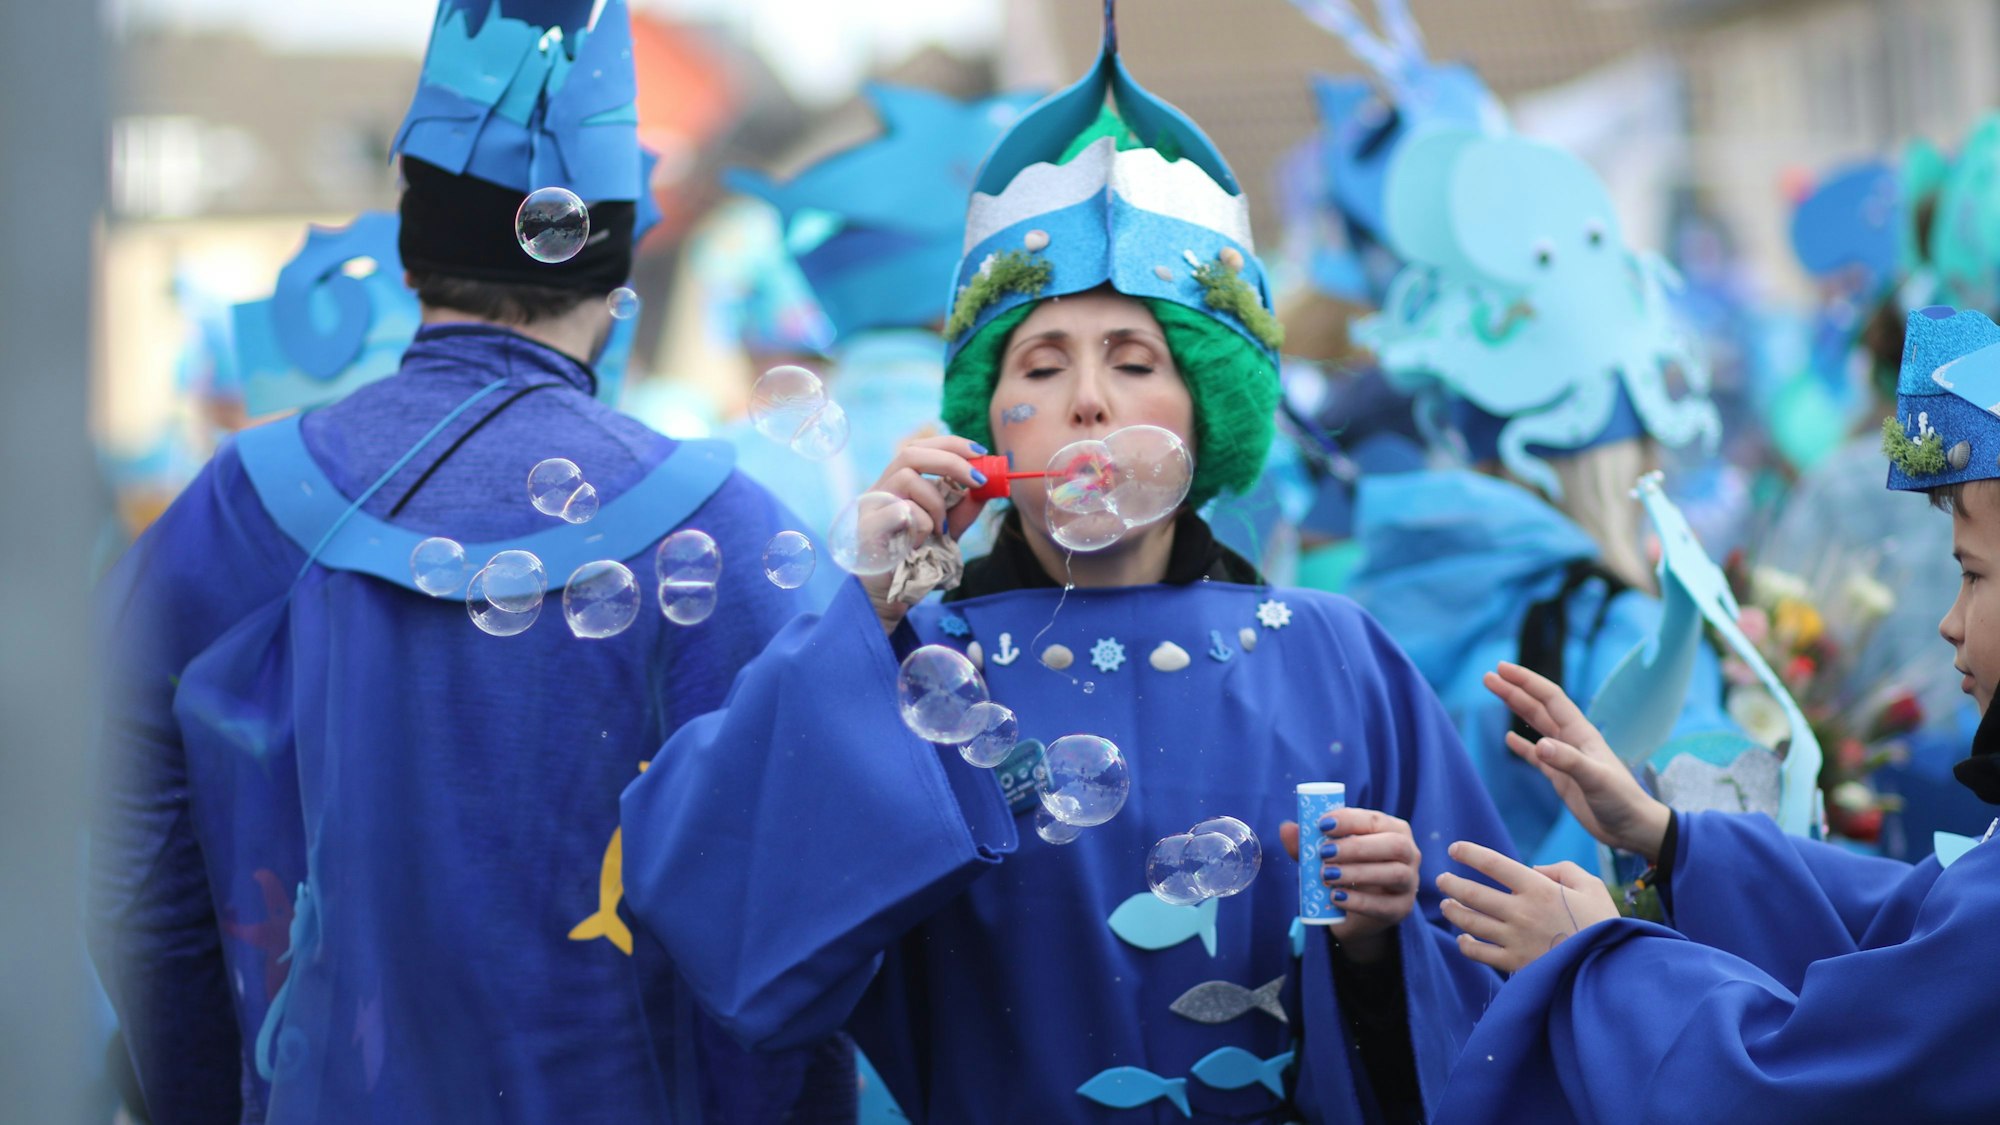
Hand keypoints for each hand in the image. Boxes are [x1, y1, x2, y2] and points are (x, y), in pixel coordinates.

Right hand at [858, 435, 989, 631]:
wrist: (891, 598)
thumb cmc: (915, 560)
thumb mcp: (947, 529)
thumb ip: (963, 507)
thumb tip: (988, 484)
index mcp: (897, 484)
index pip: (920, 447)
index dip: (951, 444)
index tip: (980, 453)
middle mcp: (880, 488)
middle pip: (910, 453)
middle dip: (951, 461)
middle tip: (978, 481)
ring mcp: (870, 506)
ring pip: (907, 478)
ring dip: (936, 503)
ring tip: (940, 529)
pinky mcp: (867, 527)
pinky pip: (902, 511)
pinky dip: (922, 526)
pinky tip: (920, 543)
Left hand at [1280, 808, 1419, 963]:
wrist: (1355, 911)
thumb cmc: (1345, 870)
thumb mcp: (1325, 855)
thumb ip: (1307, 842)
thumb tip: (1287, 828)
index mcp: (1391, 829)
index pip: (1375, 820)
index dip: (1350, 820)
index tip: (1323, 825)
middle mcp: (1408, 852)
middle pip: (1393, 845)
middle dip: (1357, 847)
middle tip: (1324, 853)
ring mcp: (1409, 882)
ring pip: (1394, 873)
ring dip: (1357, 873)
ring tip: (1326, 875)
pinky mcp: (1400, 909)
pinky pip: (1384, 905)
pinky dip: (1358, 901)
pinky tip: (1335, 898)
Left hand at [1437, 842, 1619, 972]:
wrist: (1610, 969)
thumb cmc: (1603, 924)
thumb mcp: (1591, 887)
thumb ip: (1563, 870)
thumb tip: (1535, 869)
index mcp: (1538, 888)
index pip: (1493, 864)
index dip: (1469, 853)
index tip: (1454, 848)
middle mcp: (1521, 911)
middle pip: (1473, 893)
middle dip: (1451, 883)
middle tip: (1441, 879)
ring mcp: (1515, 938)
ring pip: (1470, 921)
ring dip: (1452, 911)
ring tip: (1445, 905)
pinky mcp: (1515, 963)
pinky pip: (1480, 953)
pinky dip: (1466, 944)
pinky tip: (1463, 938)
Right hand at [1483, 662, 1671, 861]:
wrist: (1632, 828)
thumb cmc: (1621, 800)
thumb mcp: (1596, 779)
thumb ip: (1568, 761)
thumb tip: (1539, 744)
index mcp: (1581, 734)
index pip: (1550, 698)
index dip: (1527, 682)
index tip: (1503, 669)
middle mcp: (1571, 740)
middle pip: (1538, 707)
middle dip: (1514, 690)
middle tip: (1488, 677)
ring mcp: (1565, 758)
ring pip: (1536, 726)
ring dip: (1516, 709)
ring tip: (1496, 694)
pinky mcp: (1561, 777)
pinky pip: (1536, 756)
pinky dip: (1522, 746)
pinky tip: (1510, 739)